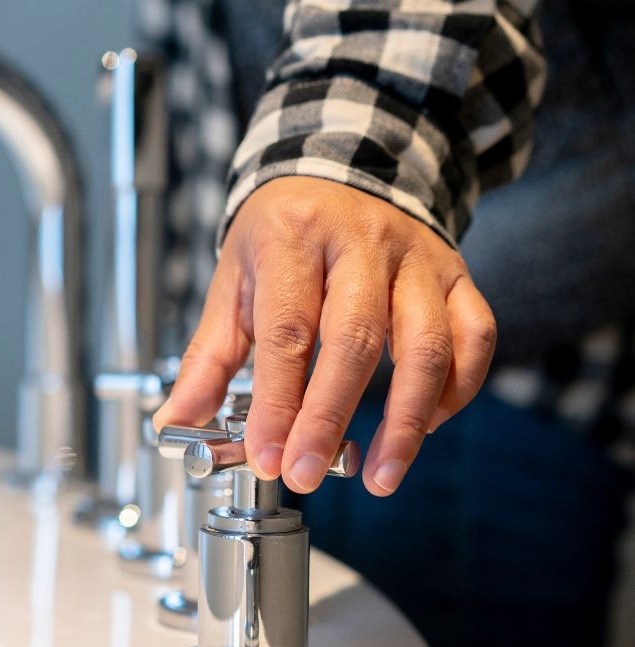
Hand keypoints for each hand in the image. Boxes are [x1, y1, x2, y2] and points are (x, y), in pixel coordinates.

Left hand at [153, 177, 495, 495]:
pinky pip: (474, 336)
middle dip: (329, 418)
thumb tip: (177, 424)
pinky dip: (456, 390)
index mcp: (295, 237)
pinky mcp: (455, 275)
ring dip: (406, 422)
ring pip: (427, 344)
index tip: (268, 456)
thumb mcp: (233, 283)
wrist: (344, 166)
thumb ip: (208, 359)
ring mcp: (417, 258)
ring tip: (380, 476)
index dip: (279, 402)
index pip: (288, 330)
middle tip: (306, 472)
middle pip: (355, 339)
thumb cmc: (284, 232)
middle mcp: (362, 241)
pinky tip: (425, 424)